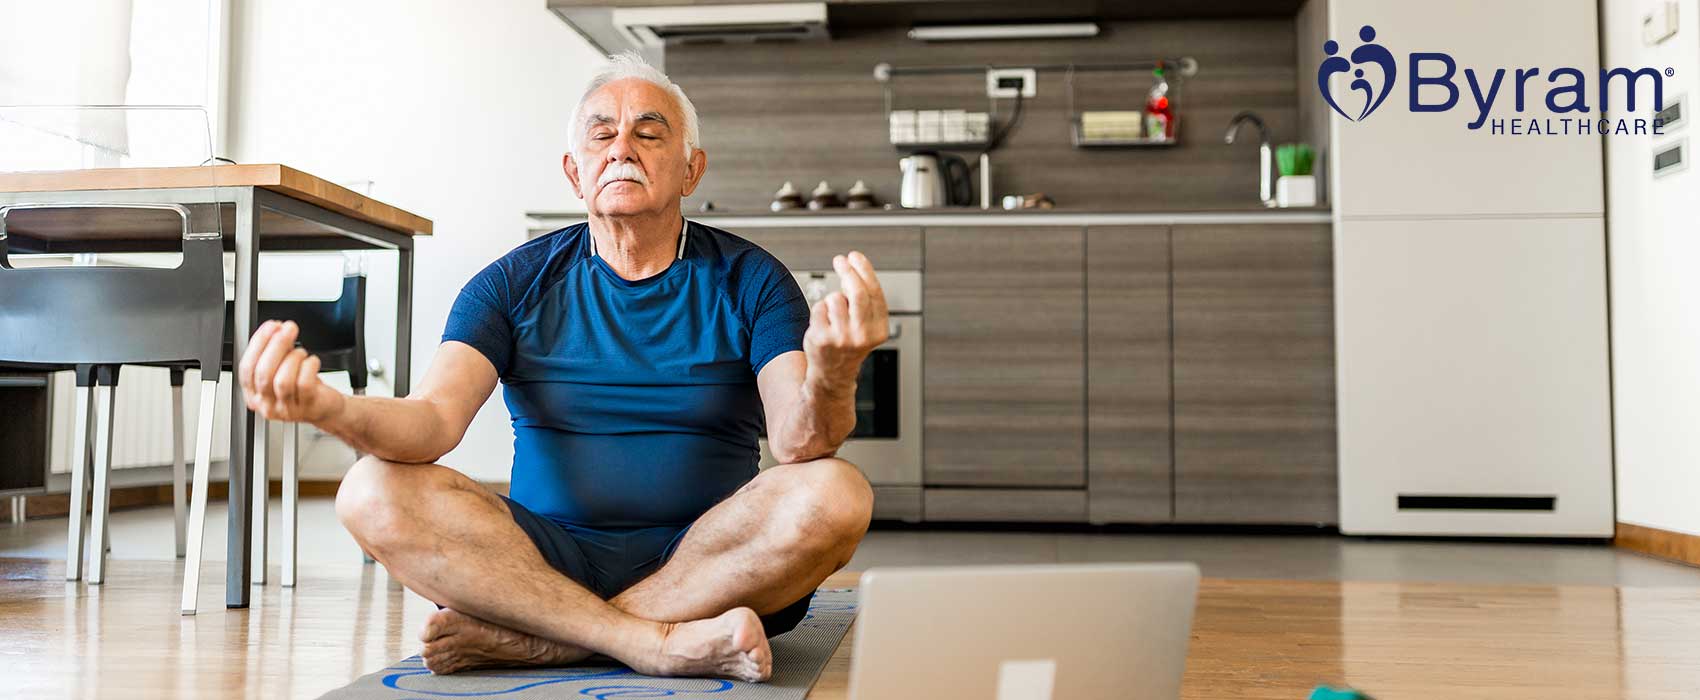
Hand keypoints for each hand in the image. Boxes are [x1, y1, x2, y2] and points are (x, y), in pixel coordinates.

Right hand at [238, 320, 345, 424]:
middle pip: (264, 373)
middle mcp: (266, 405)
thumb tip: (275, 329)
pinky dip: (309, 366)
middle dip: (276, 345)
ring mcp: (286, 410)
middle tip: (288, 329)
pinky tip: (312, 361)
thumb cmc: (302, 387)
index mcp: (254, 395)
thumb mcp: (283, 368)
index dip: (258, 344)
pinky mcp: (306, 407)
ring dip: (293, 358)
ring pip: (282, 380)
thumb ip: (276, 351)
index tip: (270, 326)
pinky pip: (304, 384)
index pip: (247, 369)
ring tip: (301, 352)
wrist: (325, 407)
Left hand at [803, 251, 889, 389]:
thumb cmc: (849, 344)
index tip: (855, 256)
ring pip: (834, 298)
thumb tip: (853, 268)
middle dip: (848, 271)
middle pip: (856, 292)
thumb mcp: (866, 324)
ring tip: (834, 312)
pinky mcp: (821, 338)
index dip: (864, 270)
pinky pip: (819, 308)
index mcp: (879, 329)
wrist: (833, 374)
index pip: (874, 292)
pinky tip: (824, 322)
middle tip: (840, 260)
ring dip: (832, 299)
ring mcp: (841, 338)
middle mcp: (862, 335)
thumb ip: (864, 300)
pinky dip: (820, 310)